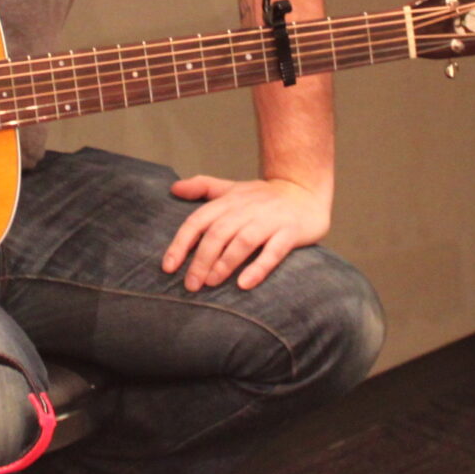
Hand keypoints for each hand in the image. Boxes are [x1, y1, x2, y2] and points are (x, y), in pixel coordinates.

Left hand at [162, 175, 330, 292]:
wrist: (305, 189)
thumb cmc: (264, 196)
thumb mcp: (232, 188)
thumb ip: (203, 187)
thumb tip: (174, 189)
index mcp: (229, 201)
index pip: (199, 220)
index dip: (182, 243)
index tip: (169, 266)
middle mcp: (247, 209)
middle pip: (218, 234)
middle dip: (201, 260)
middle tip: (191, 285)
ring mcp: (270, 220)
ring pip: (243, 242)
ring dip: (225, 263)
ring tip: (211, 283)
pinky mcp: (290, 232)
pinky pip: (274, 251)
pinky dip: (258, 267)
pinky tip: (245, 284)